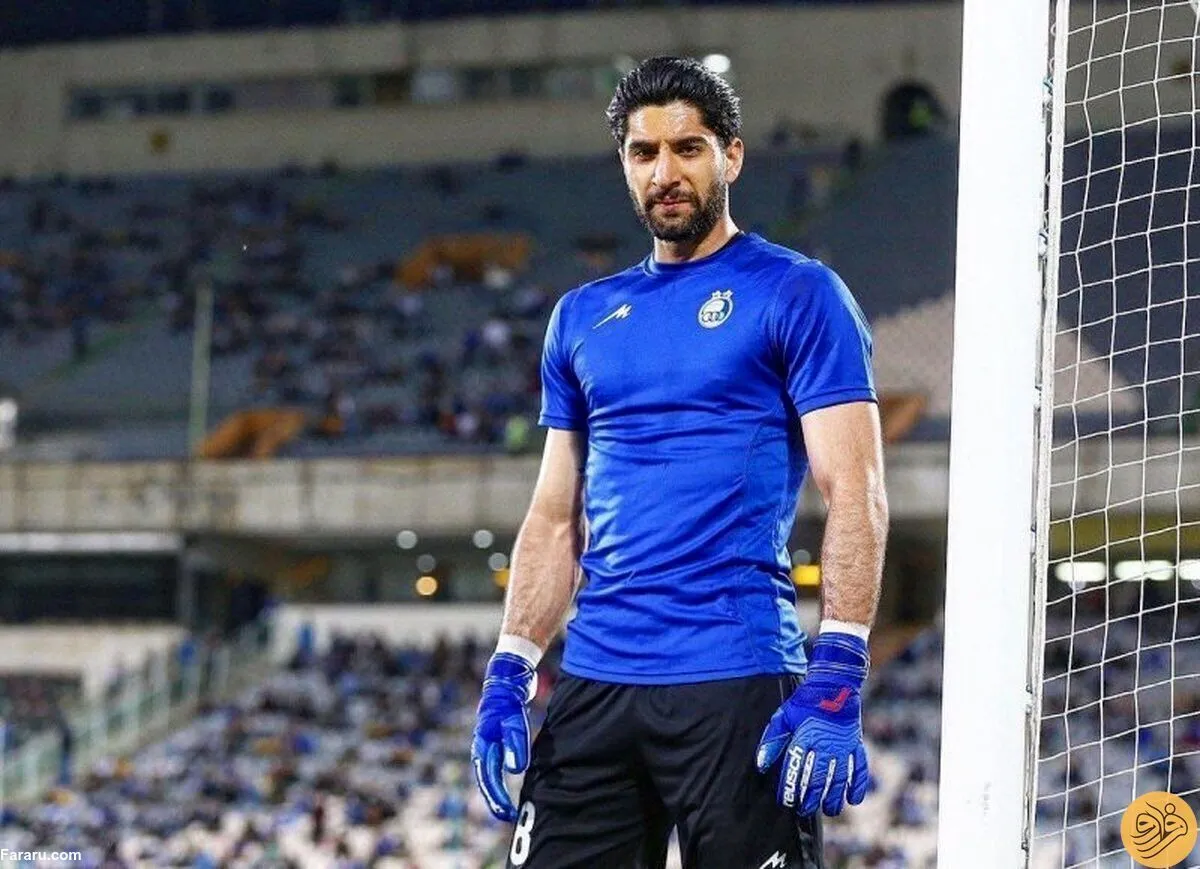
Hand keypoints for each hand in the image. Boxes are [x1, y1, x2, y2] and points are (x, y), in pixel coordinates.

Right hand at [471, 652, 536, 821]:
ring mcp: (488, 739)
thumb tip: (516, 770)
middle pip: (487, 777)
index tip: (505, 813)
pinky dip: (503, 774)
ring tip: (508, 805)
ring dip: (498, 788)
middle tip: (506, 816)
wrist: (507, 676)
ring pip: (491, 770)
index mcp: (482, 743)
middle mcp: (482, 744)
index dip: (496, 796)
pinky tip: (514, 781)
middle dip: (495, 797)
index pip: (488, 776)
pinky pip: (497, 761)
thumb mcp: (513, 720)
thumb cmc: (509, 699)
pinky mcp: (498, 735)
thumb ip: (516, 743)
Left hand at [755, 632, 870, 816]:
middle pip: (817, 778)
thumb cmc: (805, 701)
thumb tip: (761, 766)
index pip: (795, 769)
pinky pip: (859, 768)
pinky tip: (854, 800)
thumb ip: (772, 740)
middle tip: (805, 810)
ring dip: (834, 797)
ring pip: (839, 777)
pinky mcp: (856, 743)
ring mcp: (843, 745)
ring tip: (829, 811)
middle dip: (810, 798)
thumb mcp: (784, 716)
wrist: (834, 683)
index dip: (790, 788)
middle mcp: (824, 744)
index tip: (786, 801)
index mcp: (804, 737)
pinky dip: (858, 785)